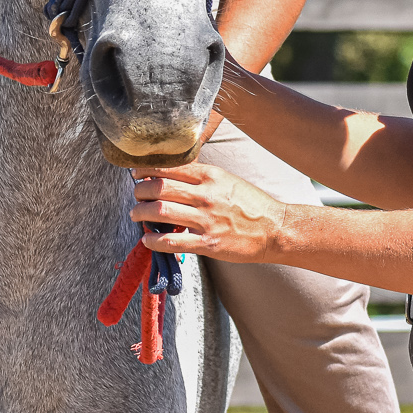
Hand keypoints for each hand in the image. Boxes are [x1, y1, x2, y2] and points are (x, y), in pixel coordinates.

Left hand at [130, 162, 288, 262]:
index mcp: (211, 176)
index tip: (137, 174)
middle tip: (136, 196)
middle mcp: (206, 195)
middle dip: (140, 192)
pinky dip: (154, 240)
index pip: (169, 168)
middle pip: (159, 189)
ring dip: (141, 213)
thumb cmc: (252, 204)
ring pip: (160, 212)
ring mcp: (207, 220)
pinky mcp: (209, 243)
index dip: (147, 171)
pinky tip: (147, 240)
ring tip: (136, 215)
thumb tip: (172, 177)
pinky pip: (173, 241)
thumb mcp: (227, 180)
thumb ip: (202, 178)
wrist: (276, 229)